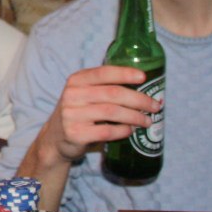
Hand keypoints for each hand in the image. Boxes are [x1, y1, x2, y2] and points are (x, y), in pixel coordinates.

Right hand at [38, 65, 161, 164]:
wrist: (56, 138)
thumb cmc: (79, 113)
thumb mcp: (84, 94)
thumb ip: (104, 87)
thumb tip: (144, 86)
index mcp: (76, 80)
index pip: (103, 72)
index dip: (125, 73)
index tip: (144, 77)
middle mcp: (72, 95)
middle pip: (112, 93)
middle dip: (139, 99)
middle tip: (155, 106)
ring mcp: (72, 115)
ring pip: (112, 112)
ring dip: (135, 116)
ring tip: (147, 121)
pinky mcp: (75, 134)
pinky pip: (106, 131)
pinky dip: (122, 131)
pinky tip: (130, 131)